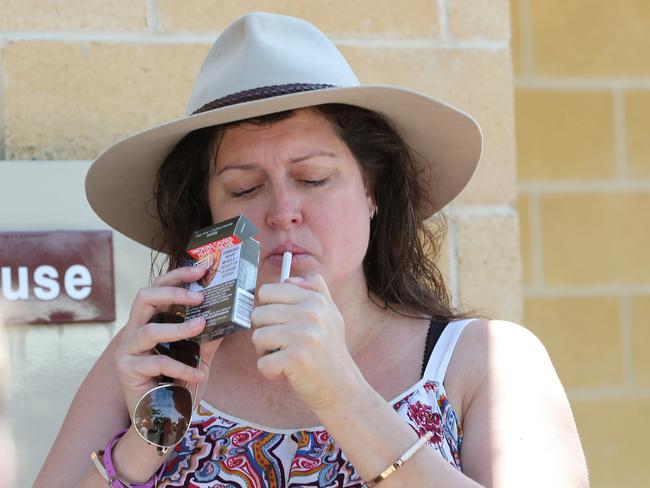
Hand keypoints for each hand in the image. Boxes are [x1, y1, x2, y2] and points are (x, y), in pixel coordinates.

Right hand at [113, 266, 222, 417]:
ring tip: (202, 327)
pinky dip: (182, 368)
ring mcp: (127, 351)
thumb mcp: (199, 356)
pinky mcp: (126, 371)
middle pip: (144, 297)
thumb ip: (208, 335)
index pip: (157, 289)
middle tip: (199, 297)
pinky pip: (157, 363)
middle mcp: (134, 332)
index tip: (199, 270)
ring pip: (149, 330)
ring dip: (179, 328)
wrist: (163, 422)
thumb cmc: (179, 386)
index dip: (176, 276)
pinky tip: (200, 374)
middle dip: (172, 292)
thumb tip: (229, 313)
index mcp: (150, 322)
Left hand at [250, 274, 365, 411]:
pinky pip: (262, 362)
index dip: (268, 309)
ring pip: (257, 337)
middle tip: (284, 345)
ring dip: (266, 353)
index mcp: (314, 299)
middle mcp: (310, 313)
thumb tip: (287, 278)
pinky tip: (286, 372)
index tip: (281, 323)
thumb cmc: (329, 351)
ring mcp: (303, 335)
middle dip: (265, 333)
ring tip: (285, 357)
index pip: (268, 291)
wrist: (342, 388)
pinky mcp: (296, 359)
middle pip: (258, 314)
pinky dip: (270, 372)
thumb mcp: (330, 314)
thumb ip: (314, 290)